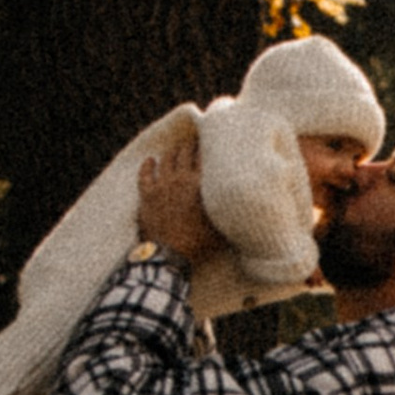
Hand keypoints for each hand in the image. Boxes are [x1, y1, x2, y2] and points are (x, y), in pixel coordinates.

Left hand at [138, 124, 222, 265]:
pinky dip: (147, 166)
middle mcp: (181, 178)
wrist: (169, 254)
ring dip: (172, 151)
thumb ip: (232, 214)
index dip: (210, 146)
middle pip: (185, 152)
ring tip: (177, 147)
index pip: (206, 157)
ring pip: (166, 159)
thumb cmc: (199, 243)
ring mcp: (162, 185)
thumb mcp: (223, 227)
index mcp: (201, 183)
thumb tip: (249, 210)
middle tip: (195, 139)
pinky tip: (150, 160)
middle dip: (191, 143)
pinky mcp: (147, 195)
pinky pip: (145, 174)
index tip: (214, 140)